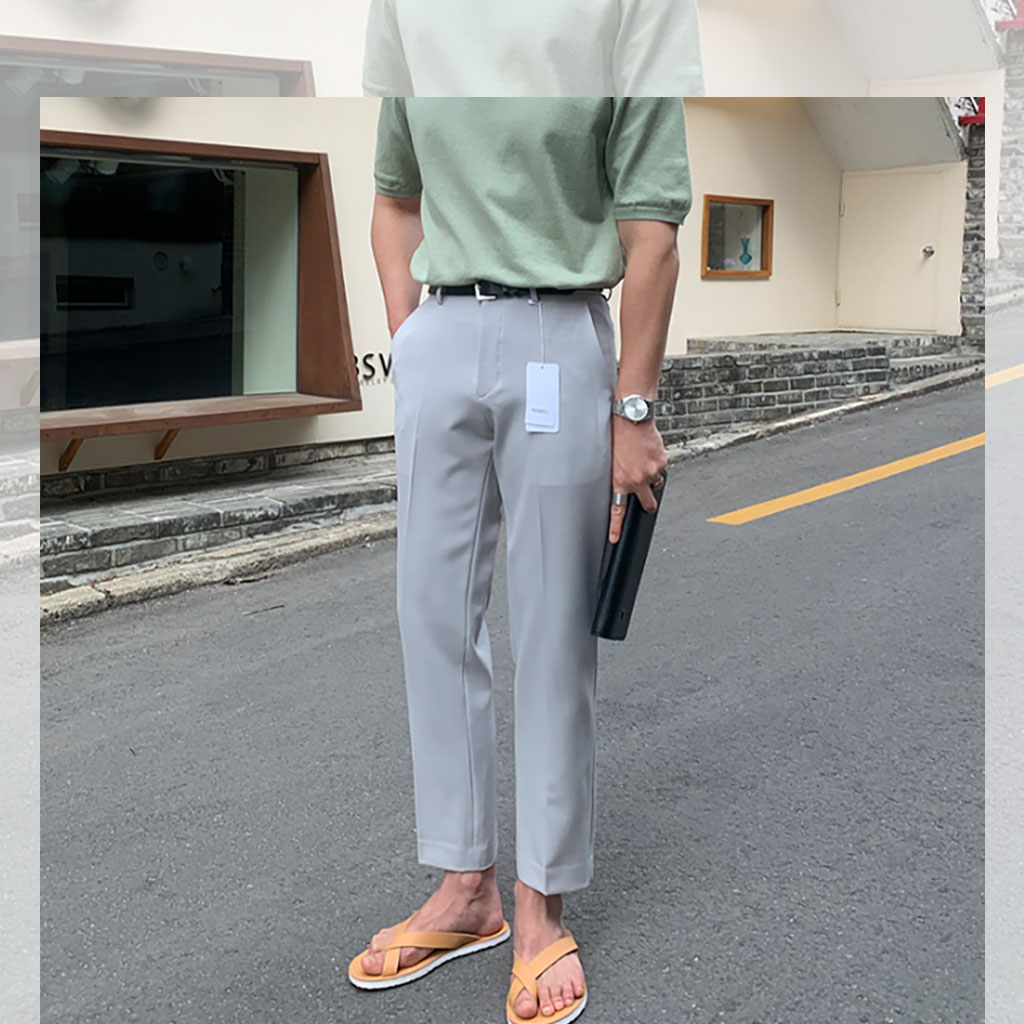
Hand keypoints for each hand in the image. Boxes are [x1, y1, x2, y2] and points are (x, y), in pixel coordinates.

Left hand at [609, 417, 666, 543]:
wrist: (631, 419)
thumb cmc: (617, 436)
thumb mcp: (611, 460)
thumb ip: (619, 476)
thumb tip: (624, 484)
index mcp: (620, 481)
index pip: (618, 510)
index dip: (616, 527)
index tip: (615, 538)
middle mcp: (637, 480)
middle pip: (648, 503)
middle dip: (648, 504)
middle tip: (646, 500)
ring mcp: (651, 472)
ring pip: (655, 483)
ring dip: (650, 477)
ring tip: (642, 461)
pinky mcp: (662, 462)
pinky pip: (660, 468)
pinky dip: (656, 463)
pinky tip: (648, 451)